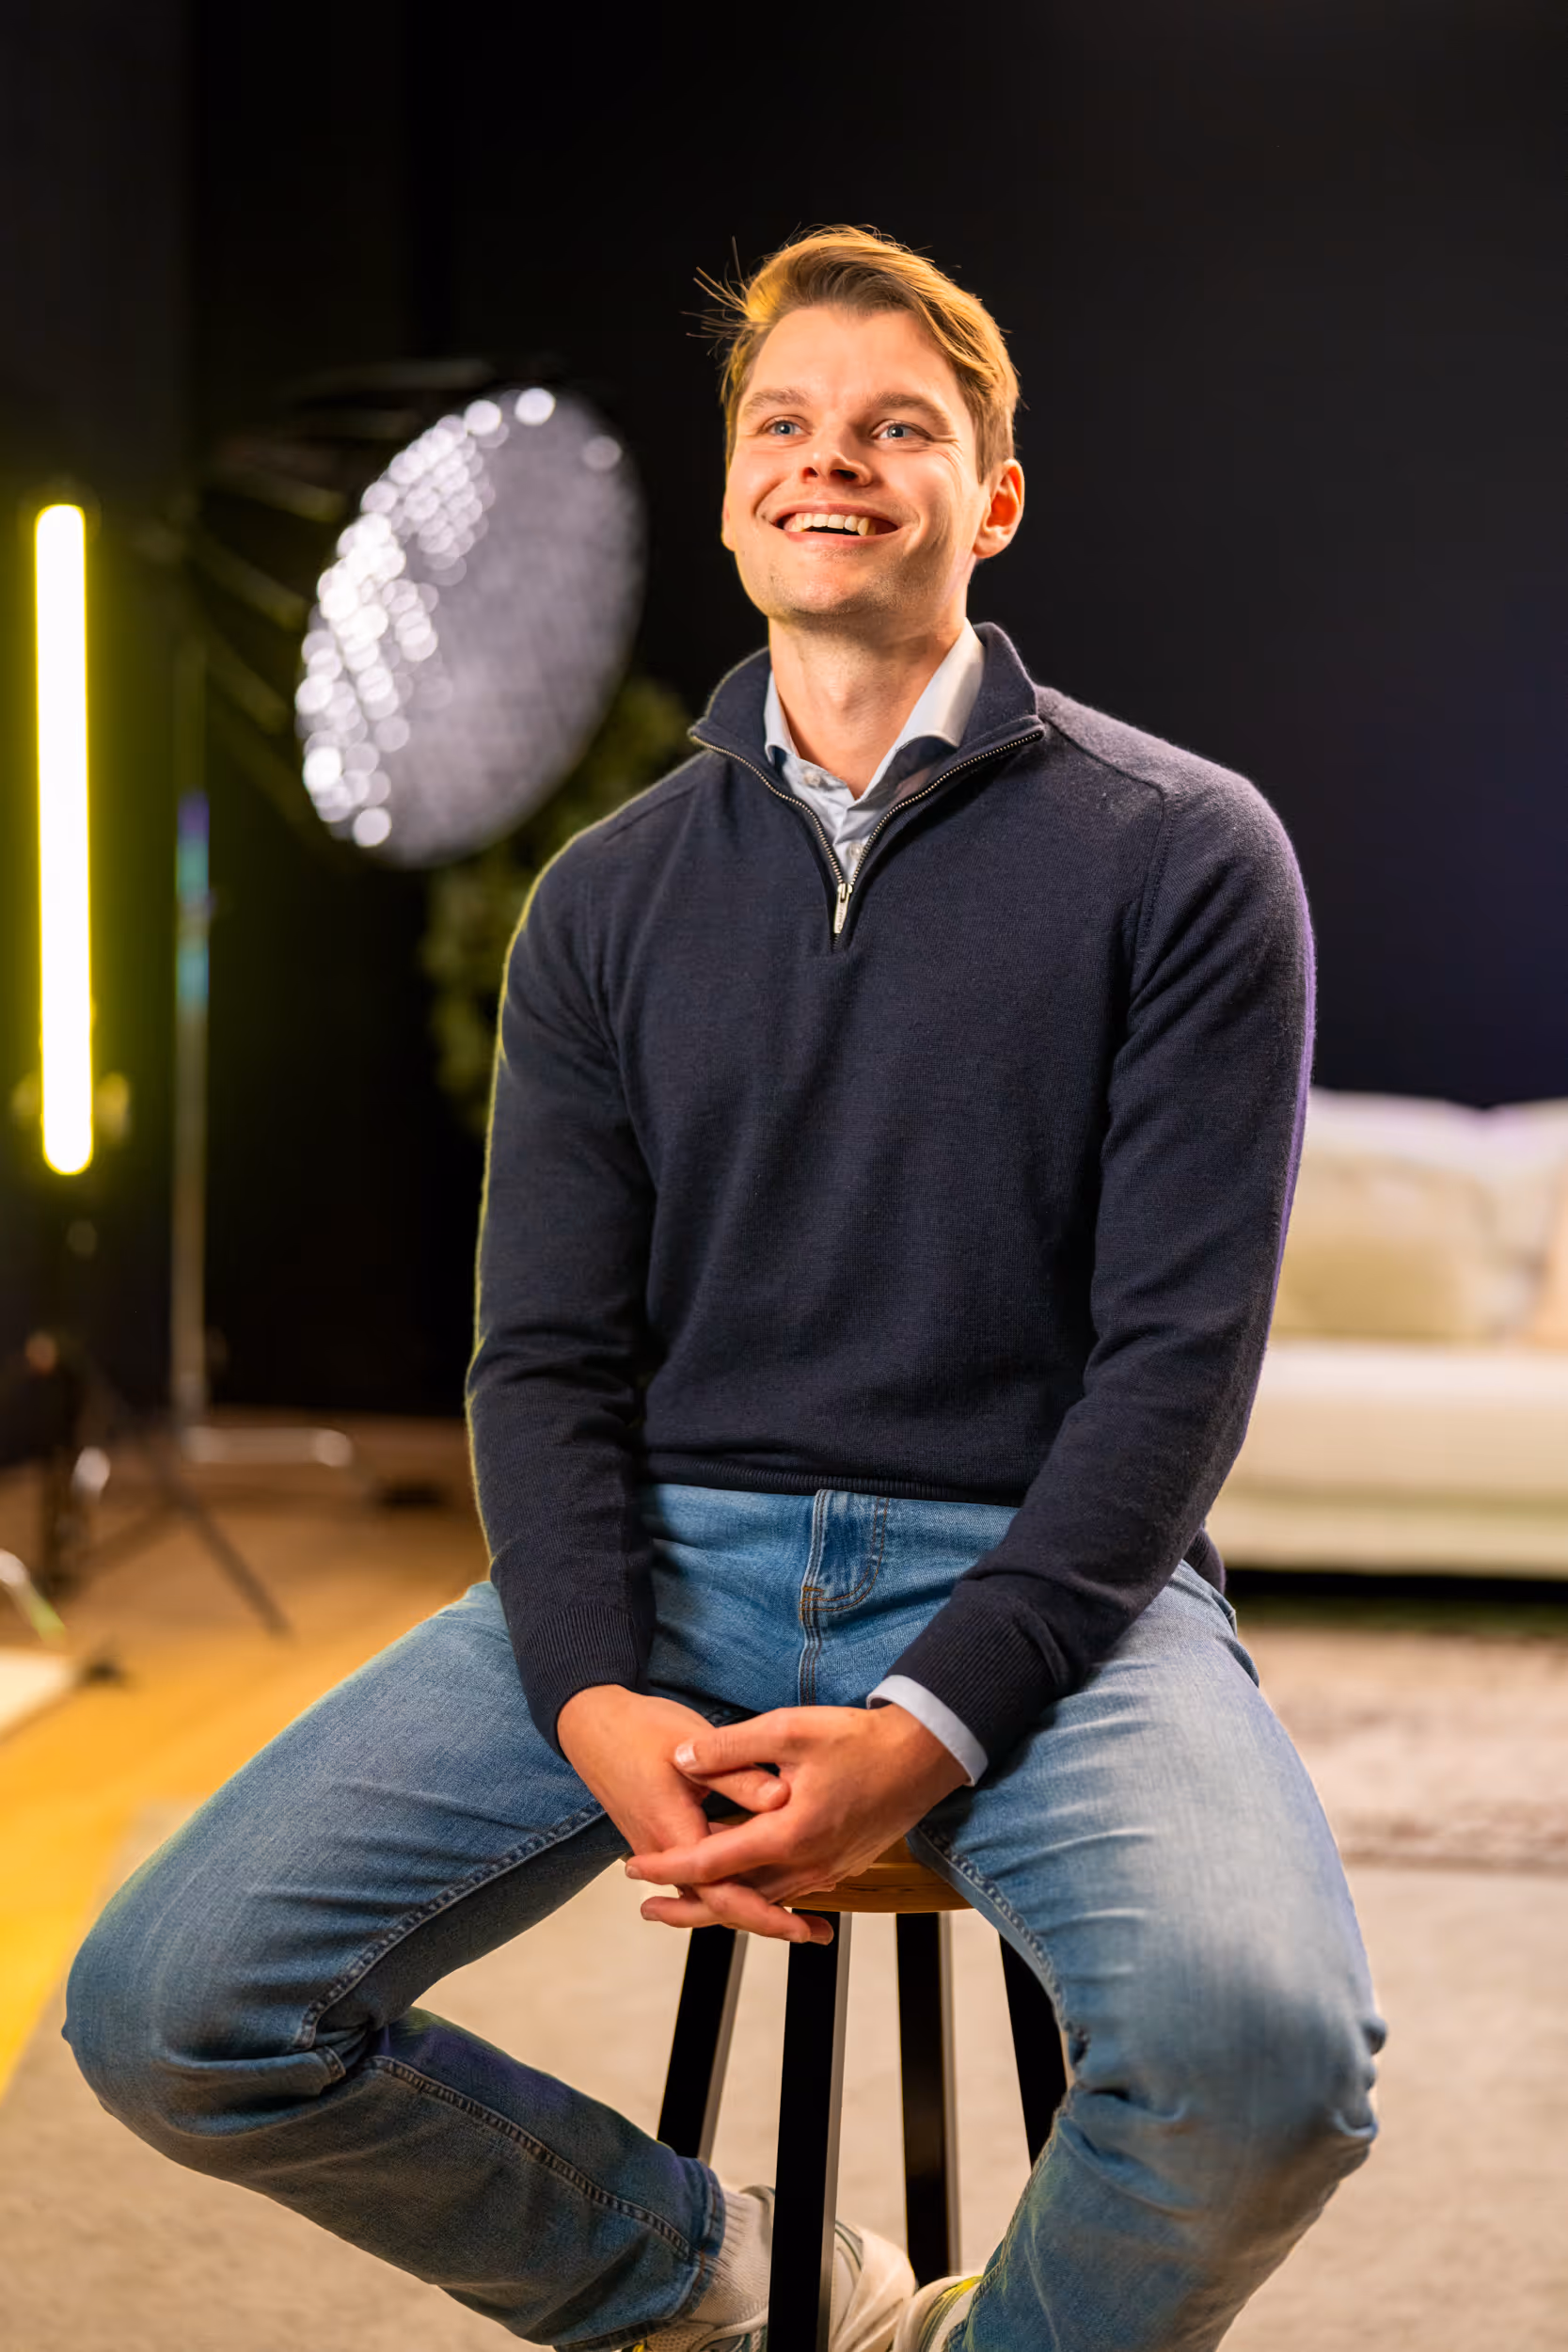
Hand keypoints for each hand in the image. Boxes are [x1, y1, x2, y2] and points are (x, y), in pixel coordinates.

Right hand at [556, 1685, 803, 1934]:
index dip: (765, 1915)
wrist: (592, 1726)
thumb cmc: (639, 1730)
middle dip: (768, 1921)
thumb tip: (784, 1800)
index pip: (723, 1894)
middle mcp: (664, 1853)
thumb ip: (738, 1777)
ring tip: (799, 1917)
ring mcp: (661, 1851)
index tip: (801, 1926)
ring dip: (753, 1905)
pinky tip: (764, 1880)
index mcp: (674, 1833)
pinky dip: (734, 1885)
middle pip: (719, 1905)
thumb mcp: (691, 1746)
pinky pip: (701, 1876)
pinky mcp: (664, 1841)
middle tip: (814, 1934)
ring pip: (711, 1893)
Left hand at [625, 1703, 967, 1942]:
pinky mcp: (839, 1868)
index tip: (633, 1868)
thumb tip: (681, 1758)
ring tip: (683, 1900)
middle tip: (647, 1909)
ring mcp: (826, 1872)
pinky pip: (787, 1892)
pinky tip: (740, 1883)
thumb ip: (730, 1746)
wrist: (923, 1757)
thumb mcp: (789, 1729)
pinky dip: (755, 1895)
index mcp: (788, 1834)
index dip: (668, 1868)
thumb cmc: (859, 1739)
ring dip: (721, 1902)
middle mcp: (807, 1865)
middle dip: (687, 1907)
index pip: (713, 1863)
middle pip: (734, 1900)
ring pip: (761, 1901)